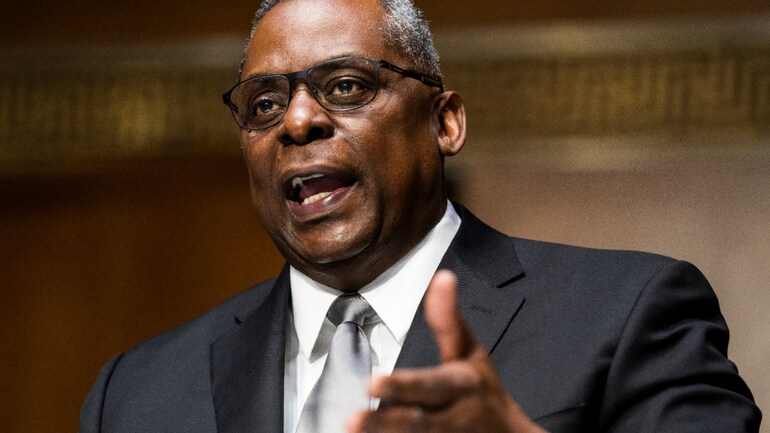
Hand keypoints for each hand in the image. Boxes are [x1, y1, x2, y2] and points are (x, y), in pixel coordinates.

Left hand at [347, 270, 547, 432]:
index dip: (403, 386)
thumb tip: (442, 277)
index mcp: (462, 385)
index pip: (431, 385)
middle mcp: (454, 417)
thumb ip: (449, 321)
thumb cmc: (482, 391)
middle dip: (384, 422)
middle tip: (352, 419)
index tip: (372, 383)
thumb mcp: (470, 352)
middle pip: (417, 422)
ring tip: (352, 430)